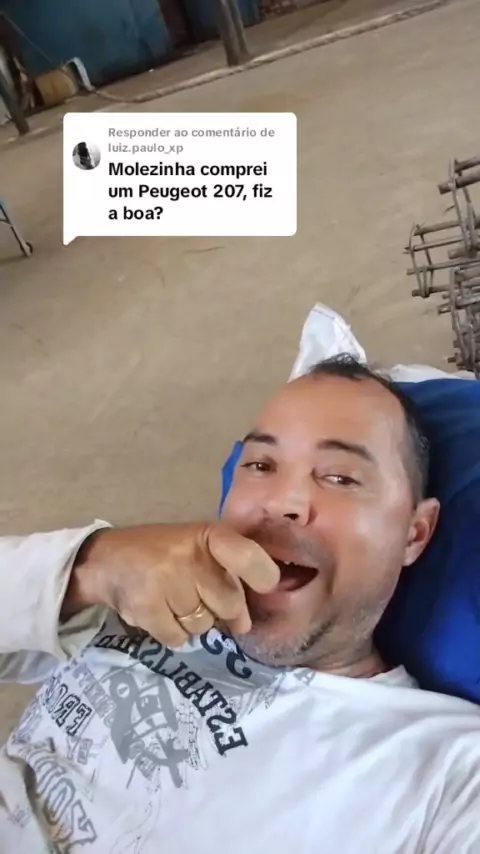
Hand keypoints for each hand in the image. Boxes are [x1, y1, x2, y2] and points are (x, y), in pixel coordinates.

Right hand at [65, 523, 279, 646]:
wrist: (106, 560)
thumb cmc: (163, 554)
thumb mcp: (199, 551)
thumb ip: (227, 578)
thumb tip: (244, 624)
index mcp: (210, 535)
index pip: (249, 558)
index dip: (262, 577)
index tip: (264, 587)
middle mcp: (190, 554)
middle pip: (229, 605)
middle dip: (216, 609)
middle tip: (194, 594)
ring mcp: (166, 579)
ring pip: (203, 626)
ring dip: (191, 622)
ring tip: (171, 600)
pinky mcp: (146, 604)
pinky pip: (177, 638)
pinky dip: (170, 633)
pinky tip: (158, 611)